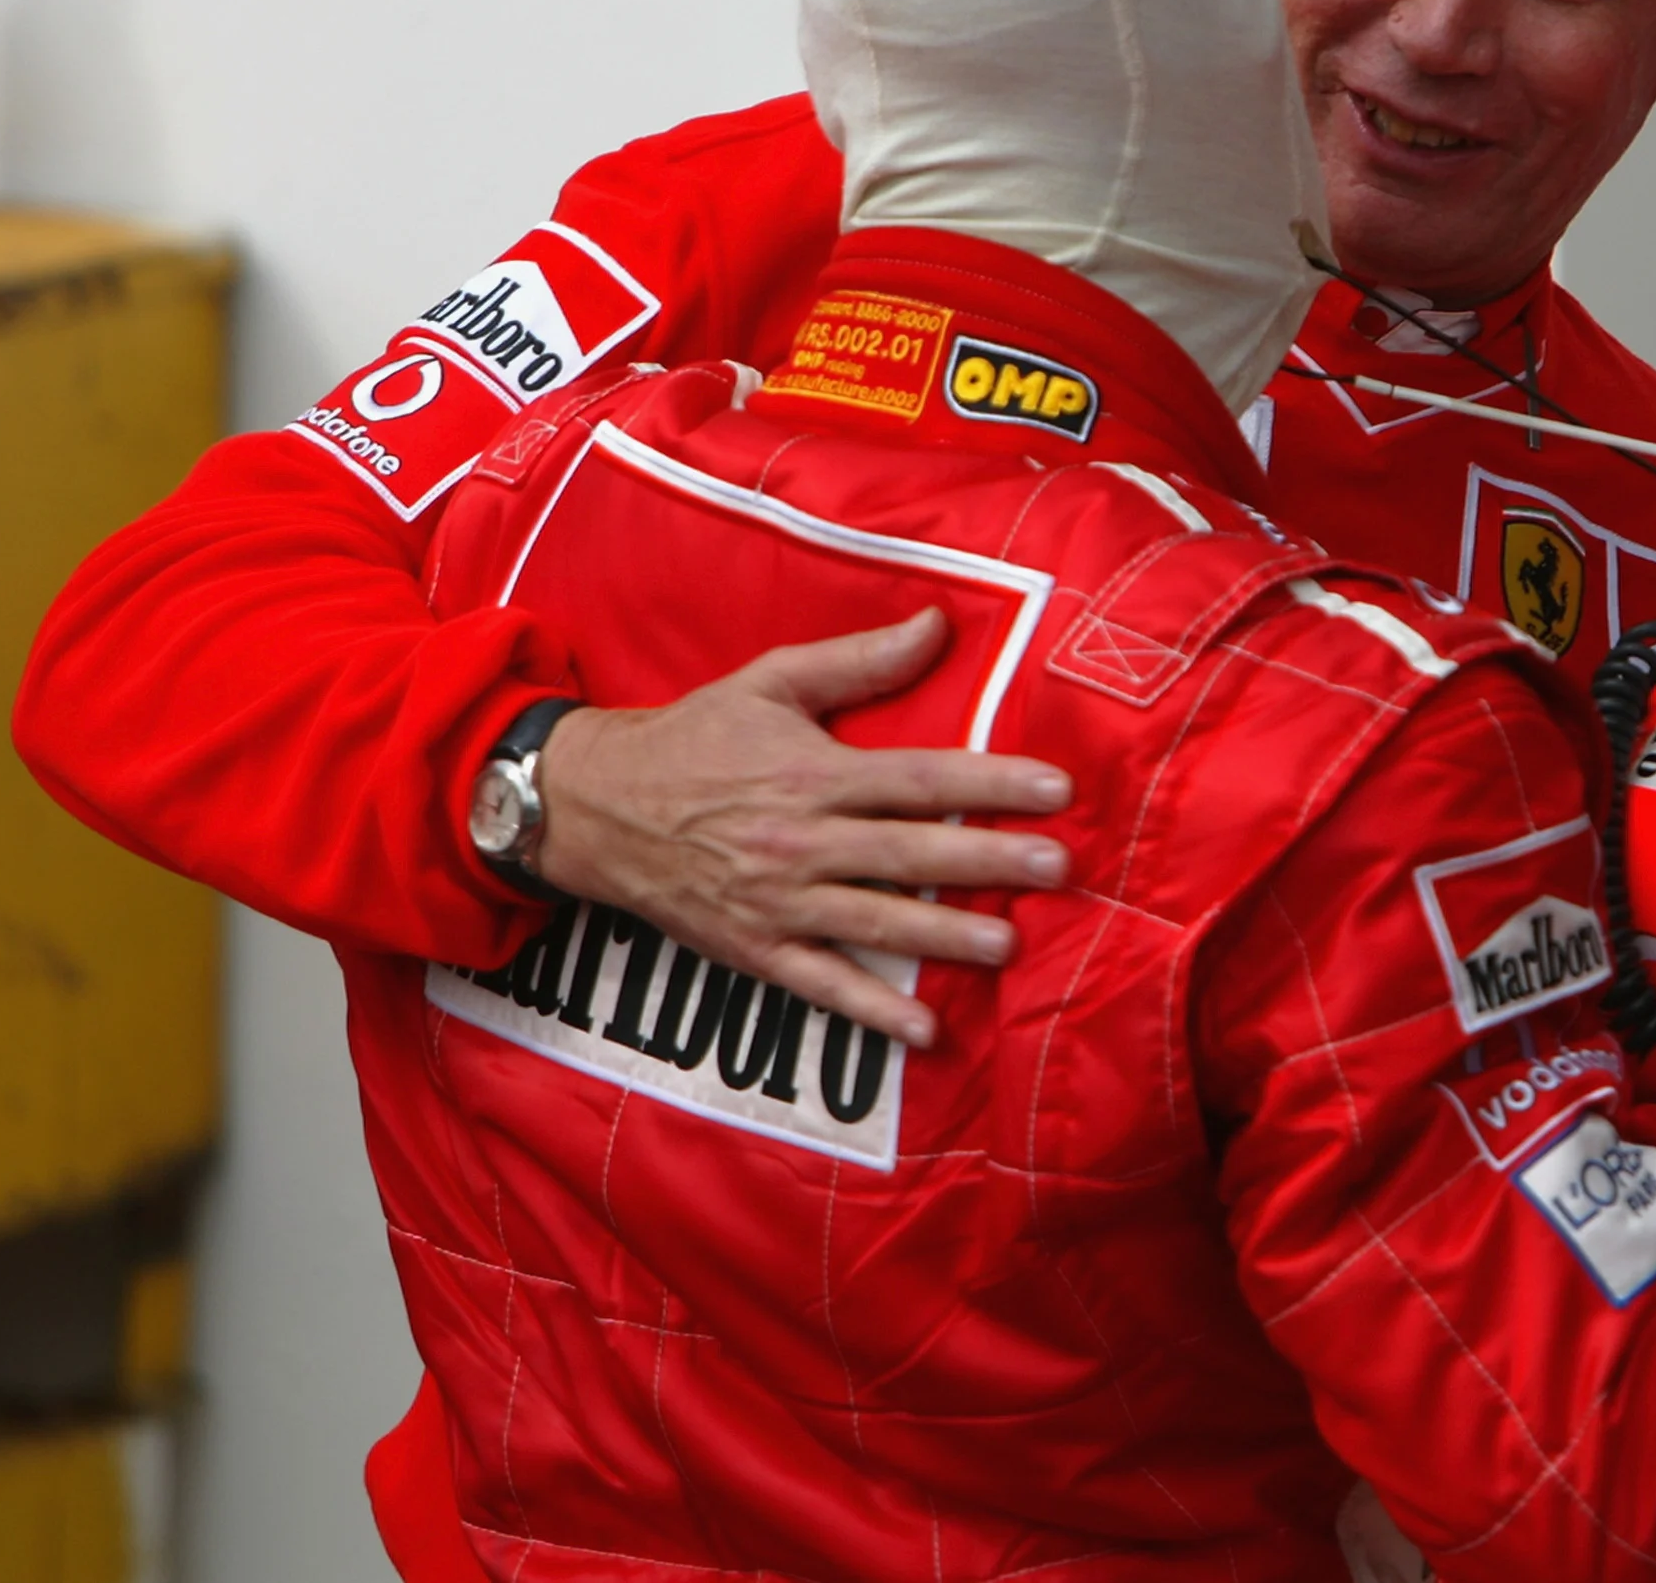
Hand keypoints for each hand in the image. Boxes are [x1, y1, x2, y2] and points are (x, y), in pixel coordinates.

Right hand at [532, 608, 1070, 1046]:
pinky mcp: (757, 948)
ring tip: (1010, 945)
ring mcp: (780, 901)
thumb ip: (859, 660)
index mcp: (814, 771)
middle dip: (988, 861)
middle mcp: (803, 839)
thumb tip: (938, 624)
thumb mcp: (771, 680)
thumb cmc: (695, 736)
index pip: (920, 776)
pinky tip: (925, 1031)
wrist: (597, 805)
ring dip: (946, 937)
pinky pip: (822, 985)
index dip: (991, 783)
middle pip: (910, 852)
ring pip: (877, 922)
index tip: (1056, 789)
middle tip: (1058, 869)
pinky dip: (872, 1011)